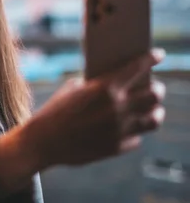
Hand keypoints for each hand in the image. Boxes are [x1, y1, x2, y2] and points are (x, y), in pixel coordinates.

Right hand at [23, 48, 165, 169]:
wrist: (43, 142)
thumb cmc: (55, 111)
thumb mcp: (74, 89)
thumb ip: (98, 85)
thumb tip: (117, 81)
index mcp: (106, 87)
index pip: (138, 67)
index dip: (152, 58)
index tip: (160, 55)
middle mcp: (118, 108)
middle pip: (155, 95)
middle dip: (157, 89)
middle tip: (155, 87)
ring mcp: (119, 129)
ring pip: (154, 119)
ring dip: (155, 112)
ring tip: (153, 110)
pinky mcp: (117, 148)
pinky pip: (137, 137)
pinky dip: (135, 131)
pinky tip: (129, 128)